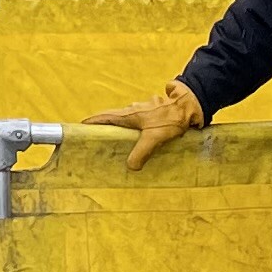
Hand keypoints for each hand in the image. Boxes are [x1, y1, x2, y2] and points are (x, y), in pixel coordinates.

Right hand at [84, 81, 204, 170]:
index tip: (81, 125)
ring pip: (129, 118)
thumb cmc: (170, 119)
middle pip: (114, 117)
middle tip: (99, 137)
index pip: (104, 117)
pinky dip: (137, 126)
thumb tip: (130, 167)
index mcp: (129, 115)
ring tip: (120, 140)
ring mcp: (145, 108)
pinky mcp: (155, 110)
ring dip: (123, 126)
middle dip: (105, 126)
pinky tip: (143, 134)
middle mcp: (134, 109)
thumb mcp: (154, 139)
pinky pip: (141, 119)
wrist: (190, 104)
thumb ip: (141, 153)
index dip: (92, 121)